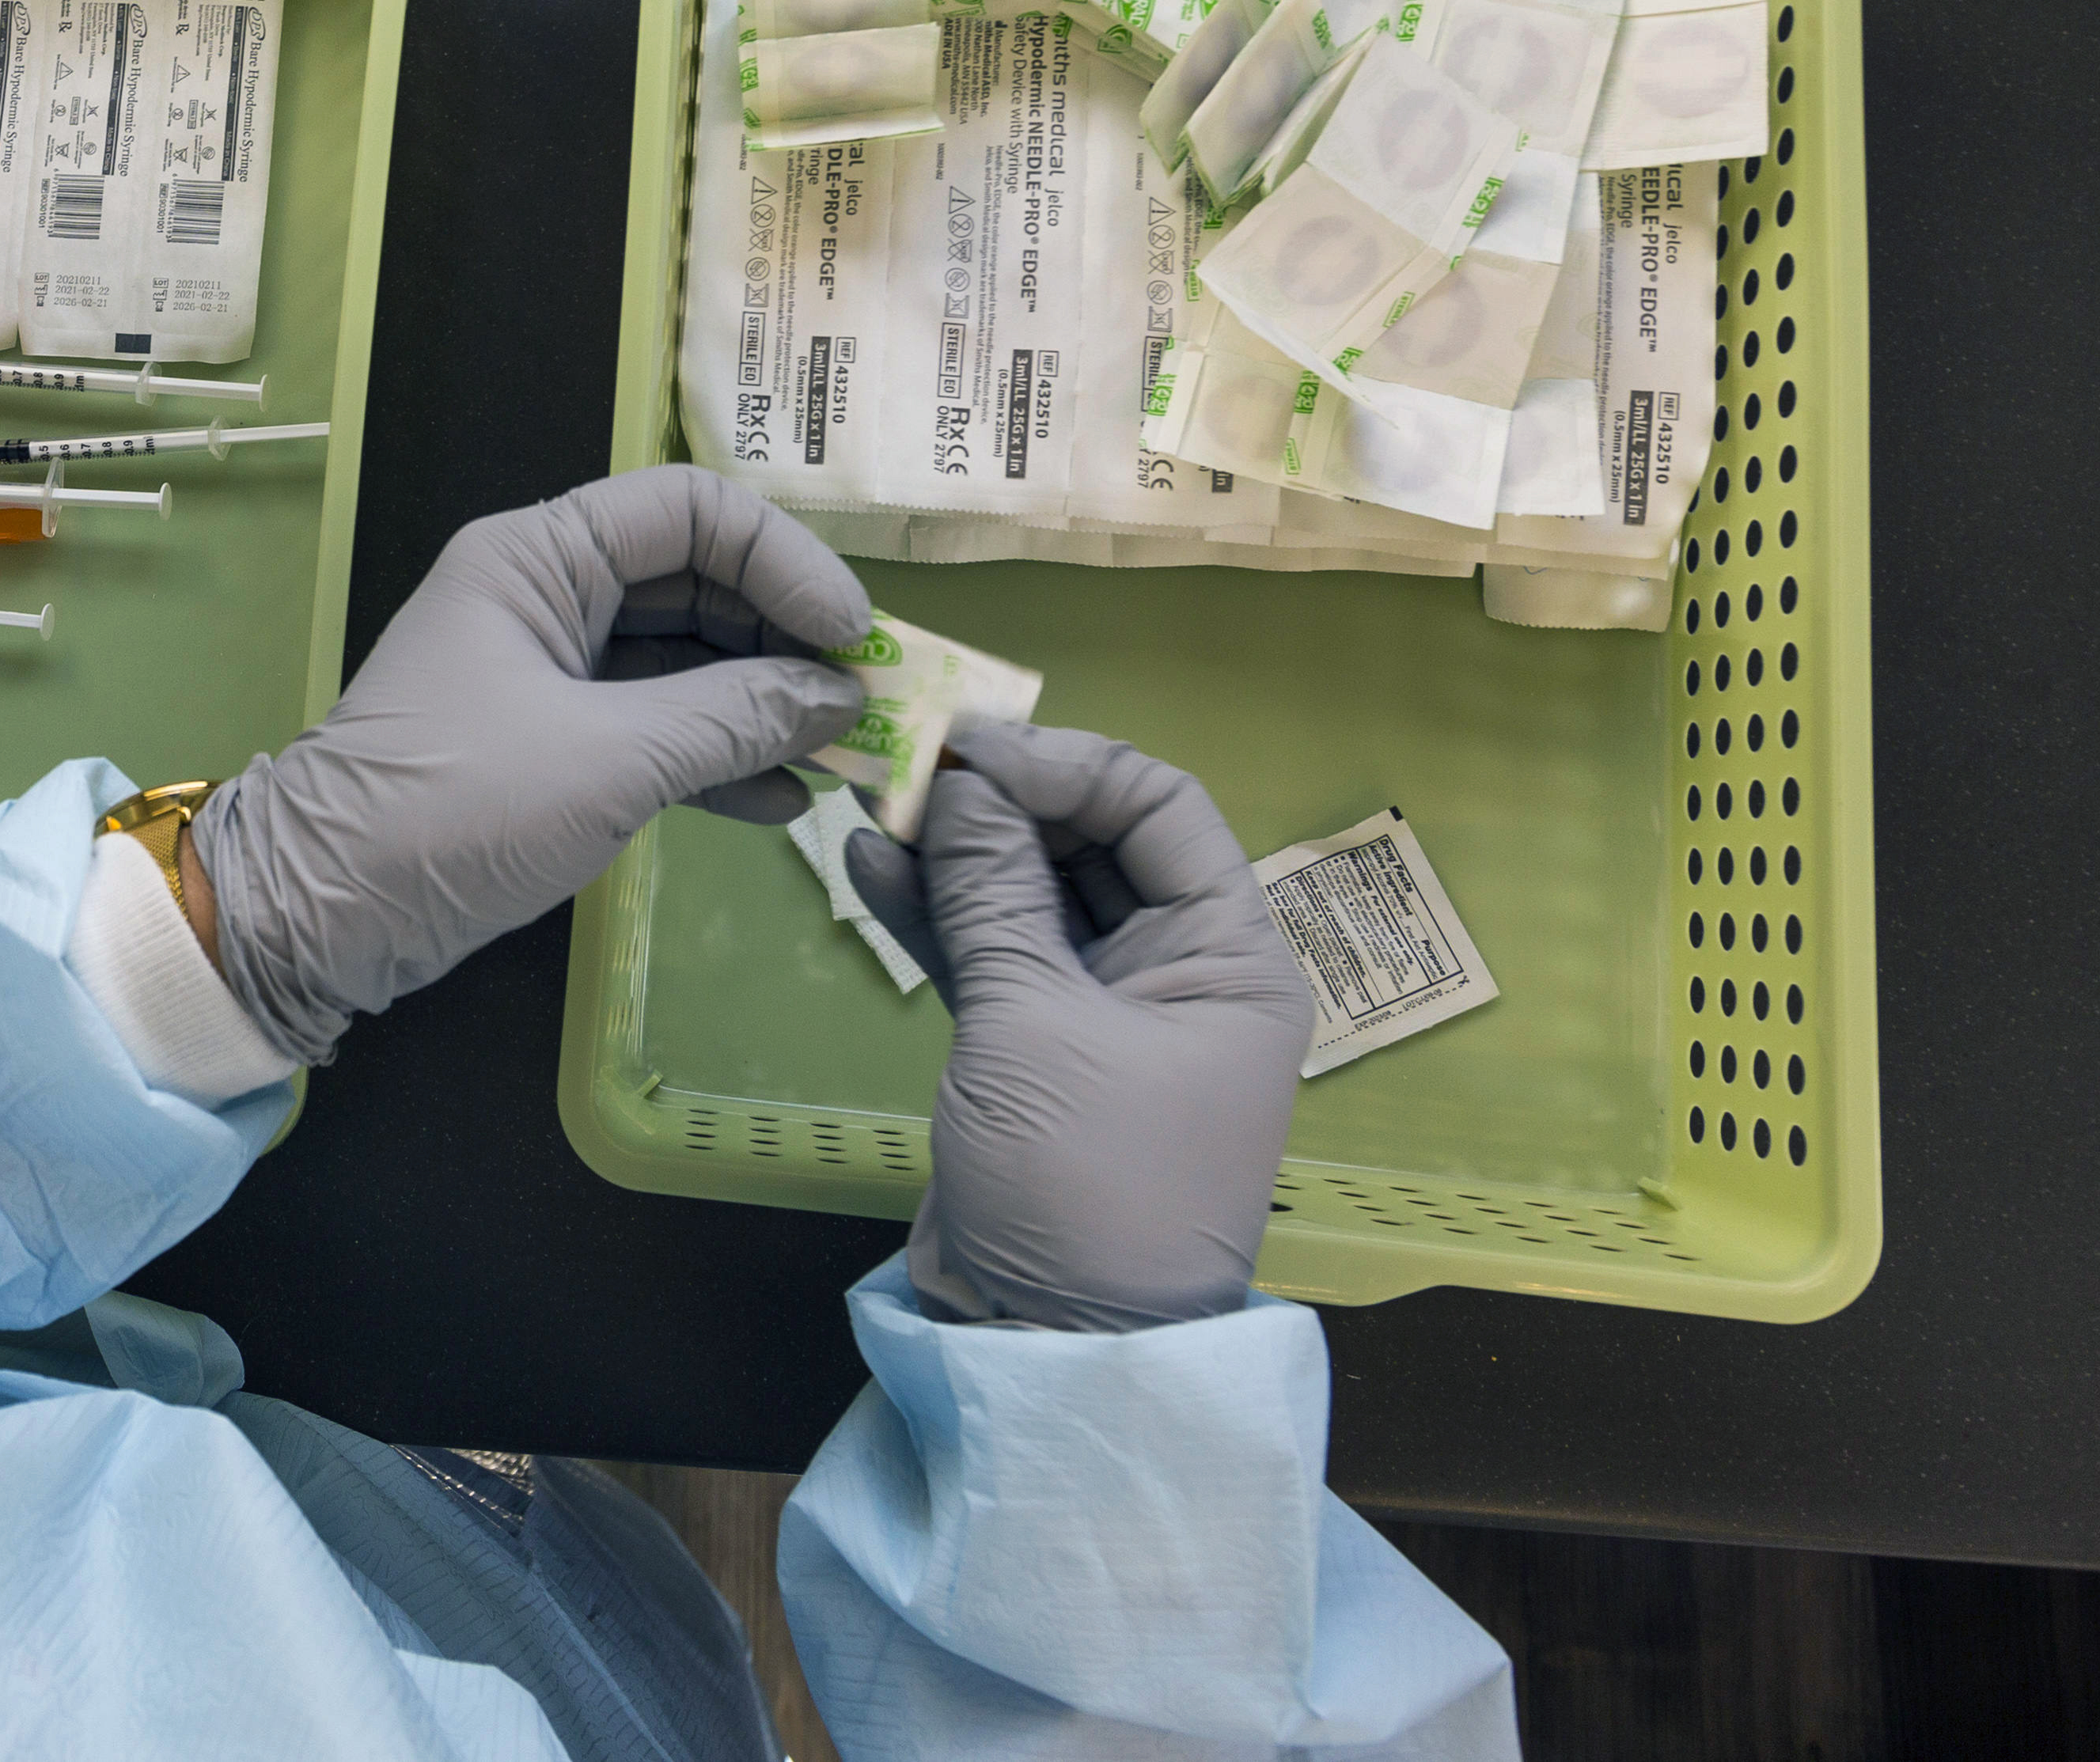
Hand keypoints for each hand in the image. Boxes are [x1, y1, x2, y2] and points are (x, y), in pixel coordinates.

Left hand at [194, 467, 871, 1065]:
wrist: (319, 919)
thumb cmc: (451, 814)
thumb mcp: (607, 762)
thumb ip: (732, 719)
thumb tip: (837, 699)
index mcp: (535, 558)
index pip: (689, 510)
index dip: (783, 559)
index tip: (851, 634)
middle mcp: (541, 595)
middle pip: (694, 581)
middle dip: (783, 637)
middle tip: (864, 701)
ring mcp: (544, 673)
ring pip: (681, 660)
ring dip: (761, 702)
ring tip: (841, 753)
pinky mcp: (547, 747)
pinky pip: (653, 727)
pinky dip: (716, 756)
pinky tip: (782, 801)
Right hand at [843, 725, 1312, 1331]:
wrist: (1058, 1351)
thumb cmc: (1084, 1184)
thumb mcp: (1032, 1026)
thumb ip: (992, 893)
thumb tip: (959, 785)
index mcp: (1229, 959)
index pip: (1160, 808)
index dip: (1066, 763)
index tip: (968, 748)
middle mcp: (1181, 974)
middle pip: (1093, 844)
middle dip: (1002, 801)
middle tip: (907, 760)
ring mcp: (1105, 1015)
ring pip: (1032, 896)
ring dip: (957, 850)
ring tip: (874, 797)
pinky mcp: (1037, 1053)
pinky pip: (992, 955)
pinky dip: (936, 912)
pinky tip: (870, 862)